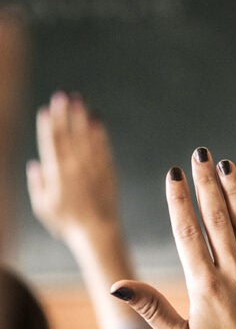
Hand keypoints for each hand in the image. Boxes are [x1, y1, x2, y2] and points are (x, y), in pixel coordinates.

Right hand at [27, 92, 118, 245]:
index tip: (46, 109)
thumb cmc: (67, 223)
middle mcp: (75, 168)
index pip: (51, 144)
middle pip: (68, 136)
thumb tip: (34, 164)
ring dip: (82, 118)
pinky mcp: (107, 173)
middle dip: (65, 114)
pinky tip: (97, 119)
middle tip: (63, 95)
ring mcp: (92, 170)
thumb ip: (37, 185)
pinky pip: (103, 149)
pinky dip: (100, 133)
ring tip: (79, 100)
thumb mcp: (43, 207)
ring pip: (86, 138)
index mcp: (56, 175)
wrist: (97, 233)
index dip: (48, 125)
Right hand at [111, 151, 235, 328]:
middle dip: (207, 183)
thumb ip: (151, 308)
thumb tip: (118, 285)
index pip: (188, 232)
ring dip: (234, 191)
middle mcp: (234, 275)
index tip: (174, 173)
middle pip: (217, 218)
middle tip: (200, 154)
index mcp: (205, 287)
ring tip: (225, 165)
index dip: (180, 200)